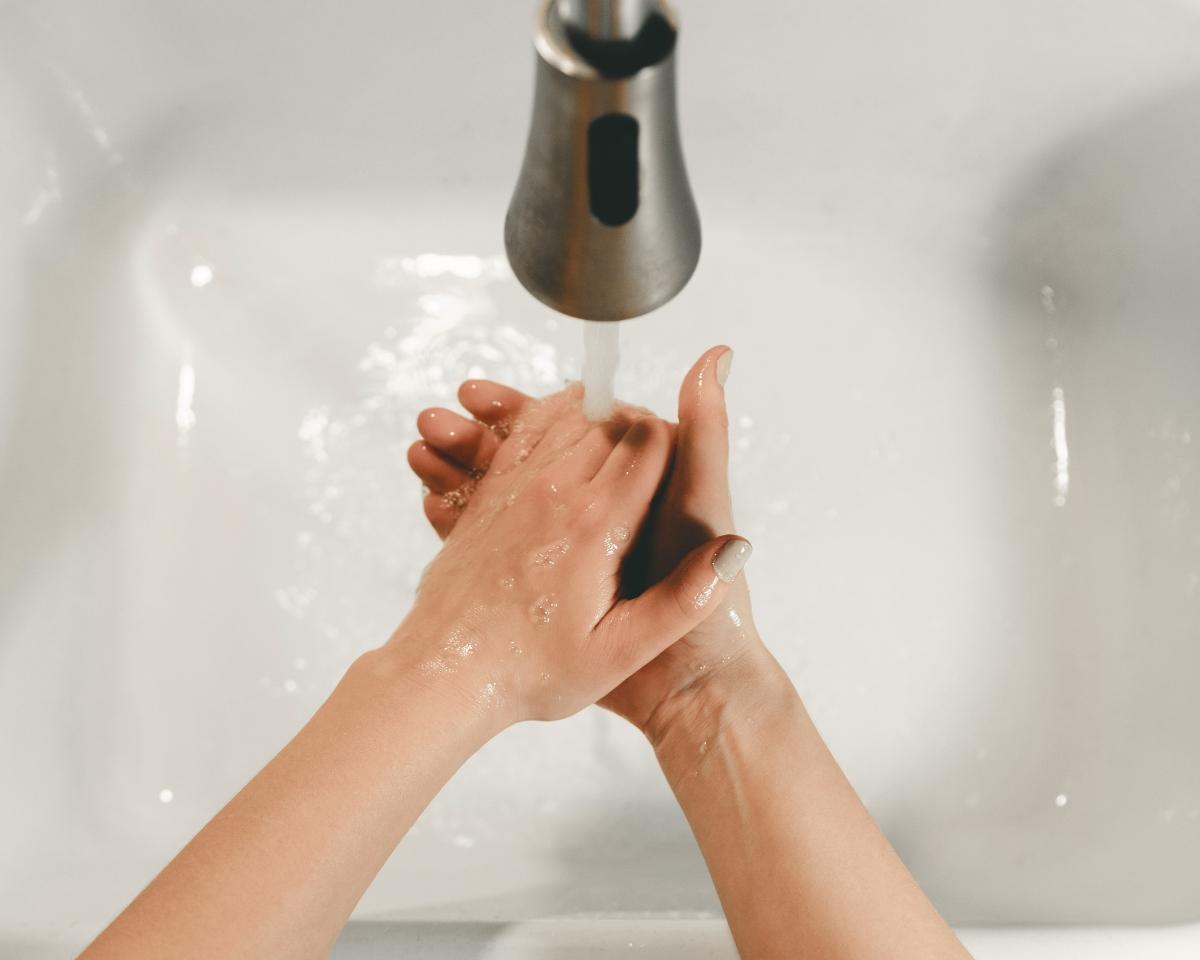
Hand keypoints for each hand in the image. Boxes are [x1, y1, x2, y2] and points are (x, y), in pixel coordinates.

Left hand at [394, 383, 750, 728]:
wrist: (445, 674)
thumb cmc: (533, 672)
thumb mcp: (619, 653)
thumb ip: (682, 602)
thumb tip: (733, 551)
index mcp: (597, 525)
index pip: (651, 441)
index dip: (675, 441)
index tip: (681, 464)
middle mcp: (555, 493)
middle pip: (611, 420)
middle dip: (639, 429)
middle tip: (652, 460)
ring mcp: (516, 488)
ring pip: (566, 418)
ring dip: (596, 422)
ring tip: (615, 446)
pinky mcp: (489, 496)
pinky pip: (523, 433)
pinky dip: (548, 423)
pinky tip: (563, 440)